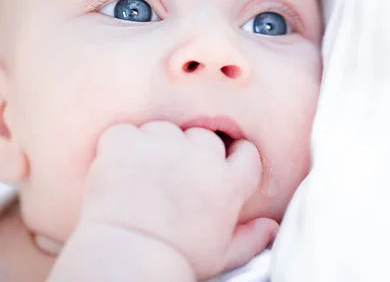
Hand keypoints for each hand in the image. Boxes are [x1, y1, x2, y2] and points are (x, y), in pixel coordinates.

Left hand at [78, 121, 277, 279]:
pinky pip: (127, 132)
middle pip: (204, 136)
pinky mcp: (126, 142)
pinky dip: (121, 147)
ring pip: (166, 130)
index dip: (234, 155)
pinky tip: (119, 170)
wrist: (125, 259)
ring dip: (157, 145)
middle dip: (192, 152)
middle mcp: (200, 156)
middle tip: (174, 177)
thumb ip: (251, 238)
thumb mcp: (223, 256)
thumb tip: (271, 228)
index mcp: (229, 183)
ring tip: (144, 175)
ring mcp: (162, 145)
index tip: (220, 163)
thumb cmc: (176, 260)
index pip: (245, 152)